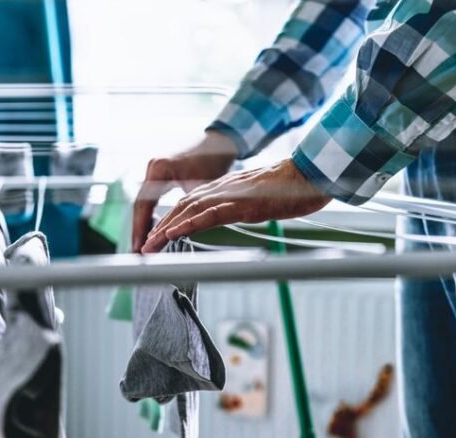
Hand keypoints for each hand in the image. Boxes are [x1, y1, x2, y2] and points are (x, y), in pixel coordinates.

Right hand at [132, 131, 237, 251]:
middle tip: (138, 251)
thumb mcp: (201, 188)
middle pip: (140, 204)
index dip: (142, 228)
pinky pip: (151, 197)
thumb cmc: (214, 160)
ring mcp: (154, 170)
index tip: (141, 246)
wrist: (219, 141)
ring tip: (143, 245)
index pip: (144, 204)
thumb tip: (182, 231)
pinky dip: (151, 214)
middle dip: (140, 229)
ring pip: (144, 202)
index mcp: (160, 170)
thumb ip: (190, 208)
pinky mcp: (159, 173)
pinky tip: (153, 229)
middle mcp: (152, 168)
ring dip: (144, 223)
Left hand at [141, 158, 330, 252]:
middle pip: (183, 207)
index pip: (190, 203)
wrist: (311, 172)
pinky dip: (189, 224)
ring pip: (190, 210)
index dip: (171, 219)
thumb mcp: (261, 197)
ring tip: (151, 245)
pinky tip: (174, 234)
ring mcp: (232, 195)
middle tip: (144, 246)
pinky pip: (210, 214)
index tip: (157, 236)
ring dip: (167, 228)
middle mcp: (223, 189)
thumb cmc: (292, 187)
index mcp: (226, 188)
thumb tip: (238, 213)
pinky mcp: (243, 204)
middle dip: (161, 226)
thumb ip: (243, 204)